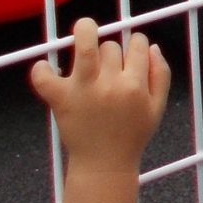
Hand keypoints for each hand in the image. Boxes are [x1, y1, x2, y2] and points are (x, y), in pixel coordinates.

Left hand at [30, 18, 170, 173]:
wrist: (104, 166)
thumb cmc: (131, 136)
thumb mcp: (156, 108)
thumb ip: (161, 75)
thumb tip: (152, 46)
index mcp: (135, 86)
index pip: (138, 44)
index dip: (135, 44)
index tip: (130, 53)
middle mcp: (111, 85)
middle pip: (111, 46)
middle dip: (110, 51)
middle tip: (106, 67)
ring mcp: (84, 91)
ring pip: (85, 46)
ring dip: (83, 37)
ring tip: (82, 39)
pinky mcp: (61, 100)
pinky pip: (44, 78)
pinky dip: (41, 71)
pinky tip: (47, 70)